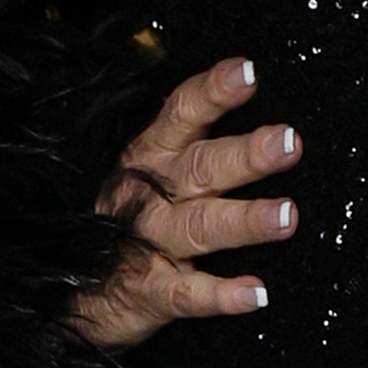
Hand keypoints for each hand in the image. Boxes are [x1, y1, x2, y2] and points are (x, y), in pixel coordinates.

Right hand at [76, 55, 300, 351]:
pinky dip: (221, 295)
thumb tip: (270, 122)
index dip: (213, 91)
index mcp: (153, 154)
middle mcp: (150, 191)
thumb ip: (200, 143)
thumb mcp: (155, 169)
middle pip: (201, 167)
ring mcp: (148, 241)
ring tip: (287, 216)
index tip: (247, 73)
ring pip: (200, 226)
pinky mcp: (151, 292)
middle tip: (288, 142)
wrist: (79, 290)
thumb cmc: (134, 216)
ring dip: (244, 220)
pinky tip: (255, 294)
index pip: (182, 112)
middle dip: (245, 154)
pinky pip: (188, 294)